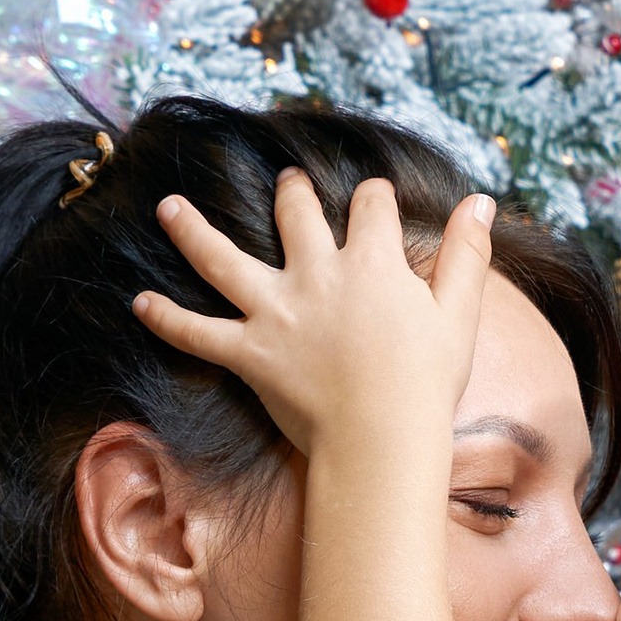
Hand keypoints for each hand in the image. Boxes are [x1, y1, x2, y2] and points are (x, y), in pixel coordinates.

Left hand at [137, 169, 492, 456]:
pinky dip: (166, 318)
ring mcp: (276, 312)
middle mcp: (317, 274)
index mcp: (371, 262)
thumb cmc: (426, 383)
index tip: (375, 199)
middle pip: (297, 213)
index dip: (374, 198)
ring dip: (192, 230)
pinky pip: (196, 332)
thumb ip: (467, 253)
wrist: (382, 438)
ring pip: (222, 259)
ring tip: (168, 208)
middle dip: (292, 193)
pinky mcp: (249, 353)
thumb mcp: (458, 313)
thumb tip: (481, 200)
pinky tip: (139, 302)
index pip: (370, 206)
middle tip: (287, 182)